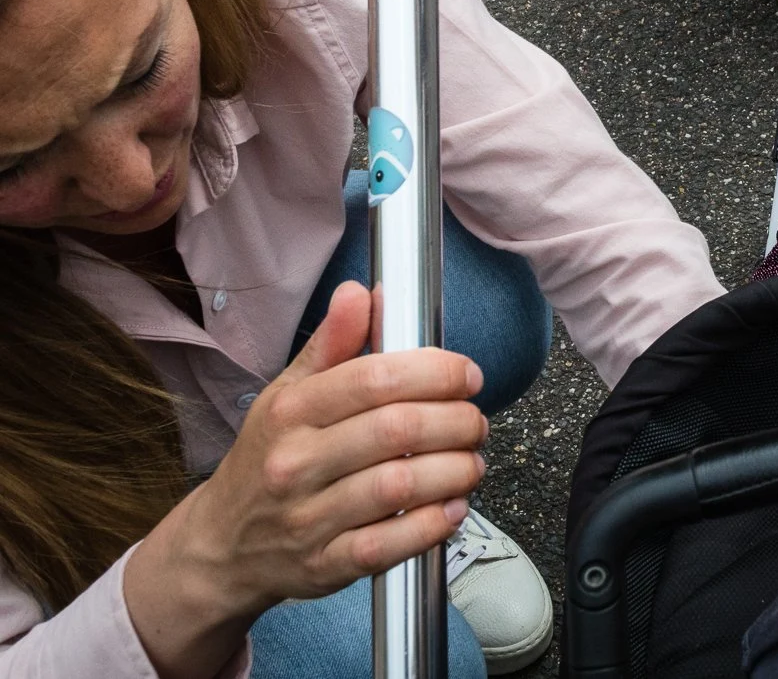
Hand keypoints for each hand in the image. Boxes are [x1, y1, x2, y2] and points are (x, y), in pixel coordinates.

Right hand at [131, 283, 484, 645]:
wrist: (221, 547)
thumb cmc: (268, 459)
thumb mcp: (287, 393)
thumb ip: (332, 344)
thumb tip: (361, 292)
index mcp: (291, 412)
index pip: (376, 379)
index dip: (436, 373)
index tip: (466, 375)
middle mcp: (296, 463)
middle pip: (398, 431)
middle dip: (457, 421)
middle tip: (476, 421)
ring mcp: (308, 518)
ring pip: (401, 486)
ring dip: (456, 471)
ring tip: (471, 461)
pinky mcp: (325, 565)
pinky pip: (391, 544)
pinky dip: (433, 524)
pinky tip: (451, 506)